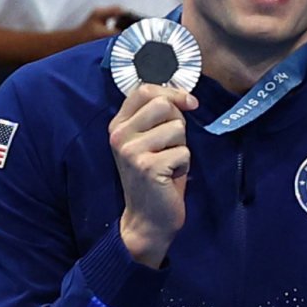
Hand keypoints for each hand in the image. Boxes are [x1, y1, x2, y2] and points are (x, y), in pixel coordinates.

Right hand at [109, 80, 192, 266]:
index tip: (189, 103)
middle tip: (170, 147)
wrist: (148, 217)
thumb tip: (186, 98)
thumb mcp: (153, 139)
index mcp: (118, 125)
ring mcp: (130, 151)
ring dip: (181, 147)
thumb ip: (160, 116)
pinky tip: (169, 177)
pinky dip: (184, 164)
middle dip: (178, 123)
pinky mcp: (147, 166)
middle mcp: (118, 135)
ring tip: (168, 163)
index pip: (144, 90)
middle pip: (164, 104)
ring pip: (177, 128)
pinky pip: (184, 151)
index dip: (172, 93)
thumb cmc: (157, 175)